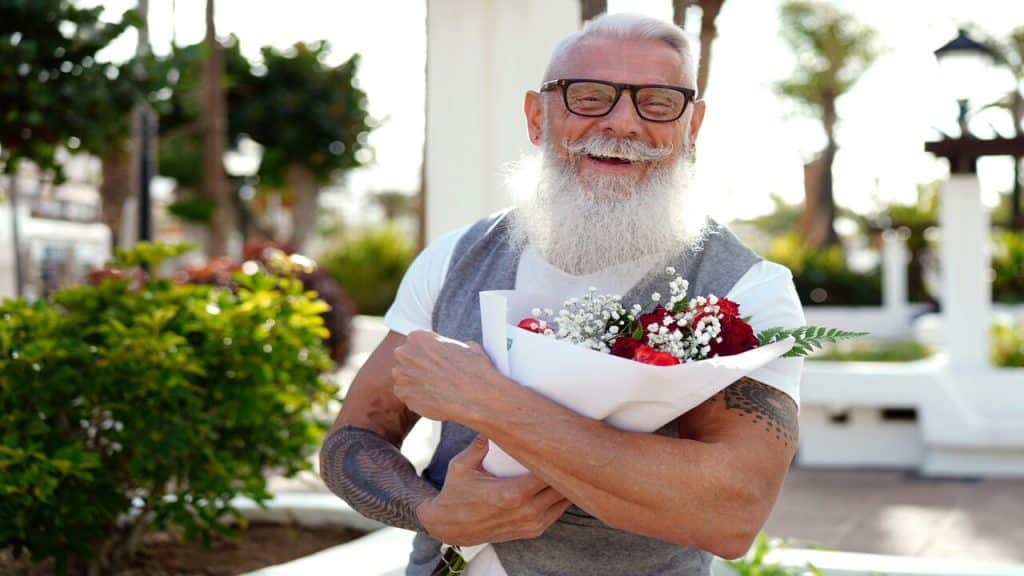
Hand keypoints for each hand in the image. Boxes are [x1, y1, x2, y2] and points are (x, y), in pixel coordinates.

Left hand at [392, 330, 503, 422]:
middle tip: (436, 375)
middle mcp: (406, 353)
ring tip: (435, 388)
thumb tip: (452, 351)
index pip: (416, 343)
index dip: (427, 352)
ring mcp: (402, 375)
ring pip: (403, 376)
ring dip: (414, 381)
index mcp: (419, 337)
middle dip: (417, 365)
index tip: (437, 361)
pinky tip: (432, 398)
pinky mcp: (403, 395)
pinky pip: (405, 393)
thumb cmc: (476, 371)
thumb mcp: (466, 347)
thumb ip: (450, 346)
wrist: (478, 398)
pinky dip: (415, 396)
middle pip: (406, 358)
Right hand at [415, 436, 571, 545]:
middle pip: (561, 486)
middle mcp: (527, 511)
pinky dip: (561, 498)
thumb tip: (492, 419)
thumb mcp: (461, 466)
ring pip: (564, 501)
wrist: (450, 527)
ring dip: (567, 483)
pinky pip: (558, 512)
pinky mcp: (533, 531)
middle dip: (566, 468)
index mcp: (512, 494)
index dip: (556, 456)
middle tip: (569, 447)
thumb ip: (479, 444)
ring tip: (567, 463)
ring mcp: (532, 523)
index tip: (559, 440)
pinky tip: (560, 482)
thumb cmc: (455, 494)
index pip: (547, 472)